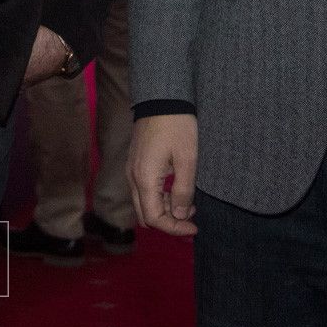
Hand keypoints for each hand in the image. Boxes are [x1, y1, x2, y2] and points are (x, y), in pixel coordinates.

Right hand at [128, 113, 199, 236]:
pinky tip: (177, 189)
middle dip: (169, 221)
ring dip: (165, 209)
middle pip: (145, 215)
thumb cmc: (177, 127)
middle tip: (192, 218)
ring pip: (144, 203)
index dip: (174, 228)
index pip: (154, 218)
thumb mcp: (187, 159)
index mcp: (145, 179)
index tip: (194, 227)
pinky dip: (159, 197)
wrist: (161, 98)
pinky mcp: (135, 163)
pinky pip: (143, 190)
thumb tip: (181, 215)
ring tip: (189, 202)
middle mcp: (133, 177)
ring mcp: (132, 169)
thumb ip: (183, 191)